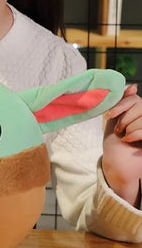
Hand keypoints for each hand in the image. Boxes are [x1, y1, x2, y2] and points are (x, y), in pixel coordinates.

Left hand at [102, 84, 141, 208]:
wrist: (117, 162)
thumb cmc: (114, 141)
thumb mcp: (114, 119)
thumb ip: (121, 103)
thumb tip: (133, 86)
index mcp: (139, 111)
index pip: (134, 99)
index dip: (120, 106)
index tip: (109, 115)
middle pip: (139, 107)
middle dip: (124, 119)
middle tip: (120, 130)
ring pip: (141, 119)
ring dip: (128, 129)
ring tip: (125, 136)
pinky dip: (133, 135)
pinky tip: (129, 140)